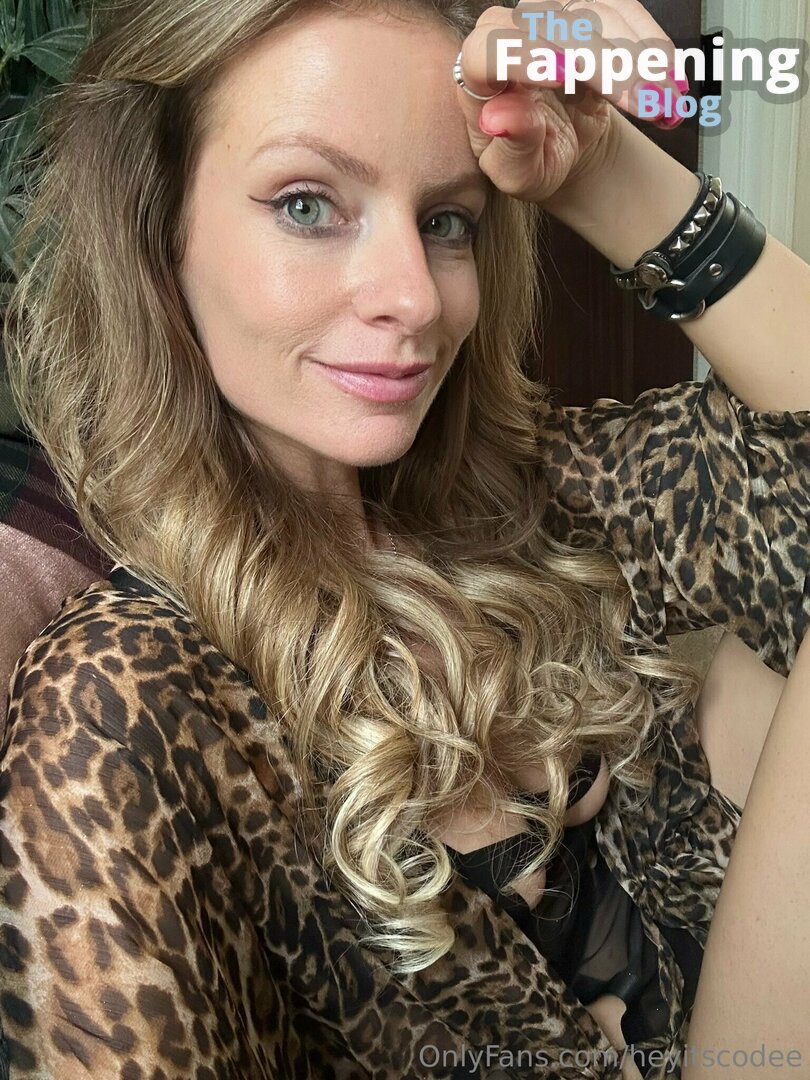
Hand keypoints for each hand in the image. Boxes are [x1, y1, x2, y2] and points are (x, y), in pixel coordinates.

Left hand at [453, 0, 687, 208]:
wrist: (564, 150)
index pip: (489, 50)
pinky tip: (670, 83)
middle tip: (642, 104)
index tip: (563, 77)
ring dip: (639, 58)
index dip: (523, 57)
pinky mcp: (588, 12)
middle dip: (605, 65)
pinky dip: (653, 46)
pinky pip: (624, 13)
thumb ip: (510, 147)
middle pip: (553, 30)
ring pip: (597, 17)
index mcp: (480, 76)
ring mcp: (551, 18)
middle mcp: (511, 34)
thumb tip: (501, 116)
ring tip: (665, 102)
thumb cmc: (534, 162)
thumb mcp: (518, 173)